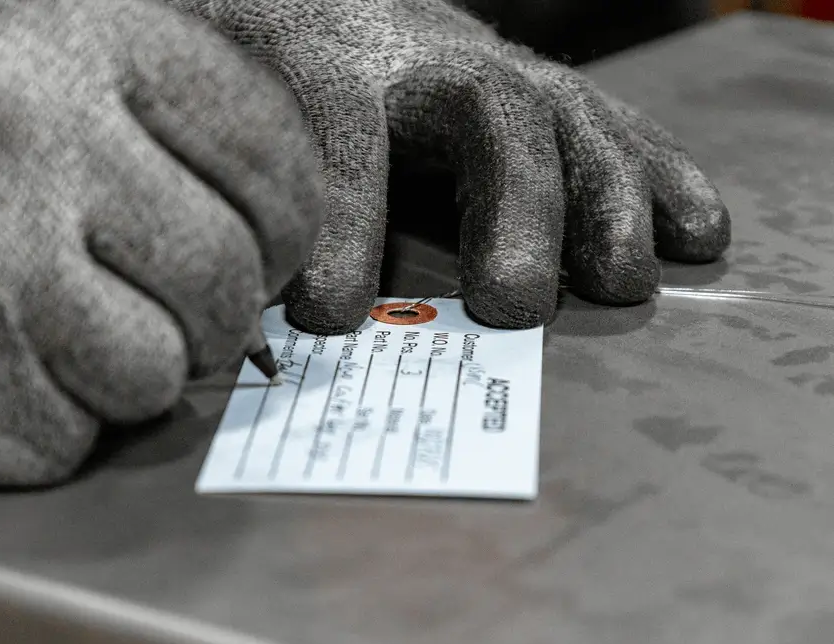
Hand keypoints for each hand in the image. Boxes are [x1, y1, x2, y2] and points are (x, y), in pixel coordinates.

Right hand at [0, 0, 320, 483]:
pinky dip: (38, 424)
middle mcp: (27, 133)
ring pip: (155, 374)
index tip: (261, 245)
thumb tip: (286, 214)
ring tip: (41, 329)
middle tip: (147, 302)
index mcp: (67, 32)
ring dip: (118, 373)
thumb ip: (151, 111)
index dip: (284, 220)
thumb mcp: (15, 50)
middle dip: (204, 314)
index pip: (265, 146)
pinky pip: (67, 440)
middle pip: (222, 277)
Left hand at [169, 0, 729, 332]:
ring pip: (563, 112)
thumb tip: (234, 315)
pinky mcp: (530, 79)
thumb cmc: (252, 60)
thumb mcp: (222, 110)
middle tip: (516, 306)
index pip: (341, 132)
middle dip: (516, 211)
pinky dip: (654, 173)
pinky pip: (605, 115)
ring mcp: (487, 59)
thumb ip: (235, 191)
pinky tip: (696, 229)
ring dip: (608, 200)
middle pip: (489, 111)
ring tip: (626, 280)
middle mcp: (419, 51)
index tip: (327, 316)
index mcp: (322, 57)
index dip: (342, 223)